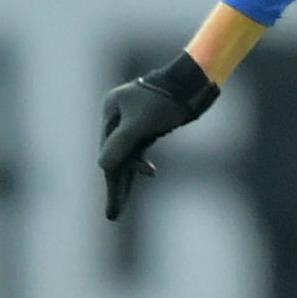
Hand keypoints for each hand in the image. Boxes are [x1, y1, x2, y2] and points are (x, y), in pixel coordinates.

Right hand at [101, 53, 221, 219]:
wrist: (194, 82)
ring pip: (128, 155)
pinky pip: (140, 149)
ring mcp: (135, 121)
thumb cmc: (167, 99)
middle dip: (116, 185)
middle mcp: (119, 116)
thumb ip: (121, 144)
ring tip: (119, 207)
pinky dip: (141, 164)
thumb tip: (102, 167)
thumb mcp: (140, 124)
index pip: (108, 150)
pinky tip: (149, 173)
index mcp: (111, 110)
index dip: (111, 177)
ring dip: (128, 179)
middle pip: (115, 155)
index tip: (114, 201)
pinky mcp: (151, 125)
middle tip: (113, 215)